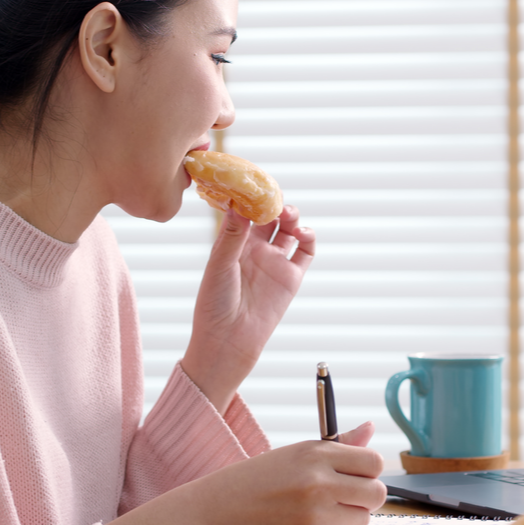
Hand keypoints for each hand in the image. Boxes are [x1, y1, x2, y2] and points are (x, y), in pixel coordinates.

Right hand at [100, 423, 384, 524]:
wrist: (221, 508)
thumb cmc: (260, 477)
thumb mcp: (297, 453)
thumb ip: (340, 445)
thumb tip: (370, 428)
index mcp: (316, 453)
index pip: (373, 461)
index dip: (370, 470)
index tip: (358, 473)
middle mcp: (319, 480)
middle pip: (377, 493)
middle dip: (368, 496)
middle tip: (349, 495)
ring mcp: (314, 511)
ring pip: (363, 518)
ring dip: (350, 516)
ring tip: (325, 508)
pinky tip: (308, 522)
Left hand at [180, 205, 314, 411]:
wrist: (228, 342)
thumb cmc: (215, 305)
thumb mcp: (220, 265)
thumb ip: (233, 235)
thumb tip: (239, 203)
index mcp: (231, 244)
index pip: (243, 211)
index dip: (250, 196)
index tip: (253, 183)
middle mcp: (253, 250)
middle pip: (268, 217)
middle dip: (273, 203)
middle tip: (275, 198)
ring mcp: (273, 262)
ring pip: (288, 230)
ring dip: (291, 216)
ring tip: (289, 215)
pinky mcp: (290, 278)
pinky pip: (305, 252)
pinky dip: (308, 238)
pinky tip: (303, 232)